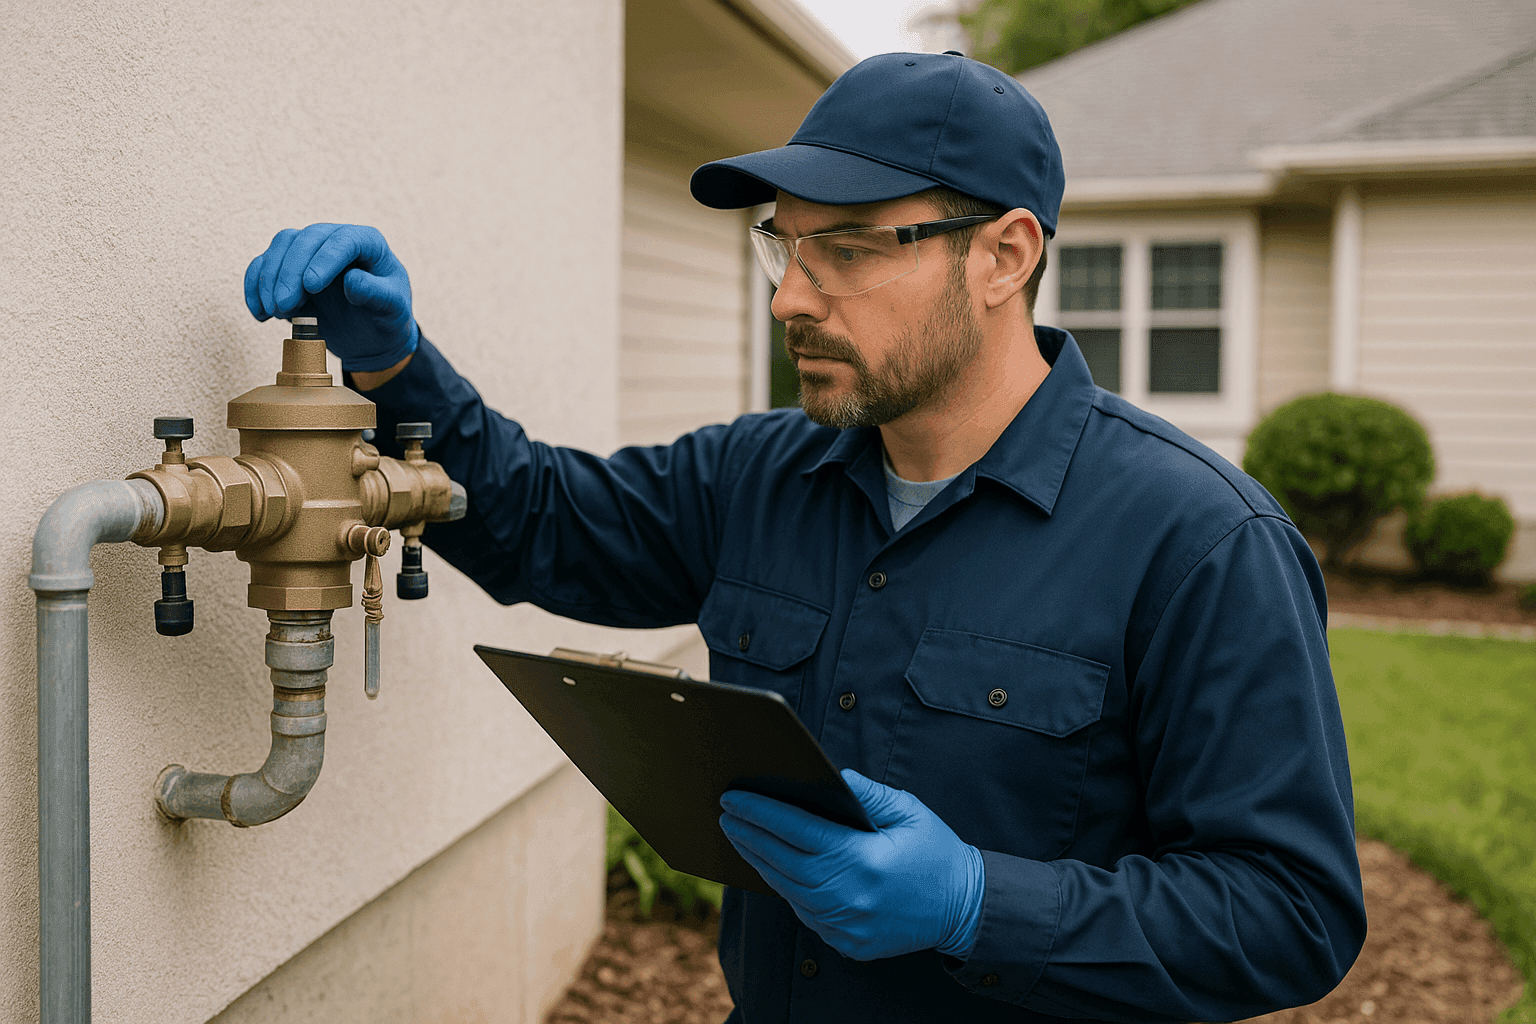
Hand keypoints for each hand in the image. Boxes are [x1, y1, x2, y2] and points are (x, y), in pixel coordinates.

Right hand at [244, 224, 418, 371]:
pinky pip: (264, 266)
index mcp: (368, 243)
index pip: (343, 240)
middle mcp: (336, 240)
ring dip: (270, 278)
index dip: (324, 259)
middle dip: (290, 272)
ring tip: (274, 312)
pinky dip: (255, 286)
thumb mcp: (393, 310)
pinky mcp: (290, 268)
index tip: (311, 286)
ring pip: (281, 247)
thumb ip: (377, 295)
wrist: (371, 336)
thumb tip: (352, 281)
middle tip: (284, 305)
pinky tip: (259, 312)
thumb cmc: (387, 318)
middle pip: (305, 240)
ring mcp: (311, 252)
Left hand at [719, 769, 983, 960]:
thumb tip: (833, 775)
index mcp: (863, 859)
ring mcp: (845, 924)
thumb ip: (868, 794)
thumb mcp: (909, 811)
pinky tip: (771, 868)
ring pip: (788, 890)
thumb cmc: (936, 852)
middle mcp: (848, 895)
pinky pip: (804, 912)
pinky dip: (785, 888)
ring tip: (740, 838)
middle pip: (782, 861)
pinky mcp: (846, 942)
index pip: (797, 830)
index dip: (761, 812)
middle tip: (725, 815)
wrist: (964, 908)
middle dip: (750, 835)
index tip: (734, 798)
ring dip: (760, 862)